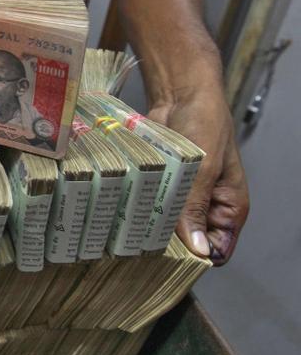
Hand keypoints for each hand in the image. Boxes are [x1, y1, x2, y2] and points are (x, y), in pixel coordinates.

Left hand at [147, 88, 248, 264]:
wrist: (181, 94)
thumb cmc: (204, 124)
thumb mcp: (203, 169)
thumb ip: (196, 209)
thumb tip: (197, 250)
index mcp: (229, 208)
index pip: (217, 250)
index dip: (197, 257)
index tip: (170, 260)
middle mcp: (207, 207)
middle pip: (188, 242)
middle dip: (169, 244)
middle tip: (142, 246)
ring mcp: (183, 196)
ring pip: (166, 226)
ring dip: (151, 226)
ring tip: (130, 230)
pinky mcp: (162, 185)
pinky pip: (152, 207)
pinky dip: (142, 209)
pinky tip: (125, 213)